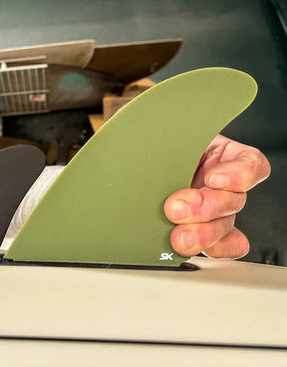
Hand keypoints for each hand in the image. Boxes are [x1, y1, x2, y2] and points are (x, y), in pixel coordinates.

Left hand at [164, 135, 270, 258]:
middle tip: (177, 208)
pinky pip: (225, 245)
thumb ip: (170, 146)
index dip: (238, 174)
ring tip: (179, 236)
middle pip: (234, 199)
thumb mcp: (165, 141)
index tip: (212, 178)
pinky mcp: (207, 230)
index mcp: (221, 155)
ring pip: (225, 225)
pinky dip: (214, 249)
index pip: (250, 163)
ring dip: (203, 233)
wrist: (140, 168)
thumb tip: (159, 154)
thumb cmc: (155, 150)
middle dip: (206, 207)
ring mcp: (216, 209)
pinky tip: (194, 248)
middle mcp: (223, 184)